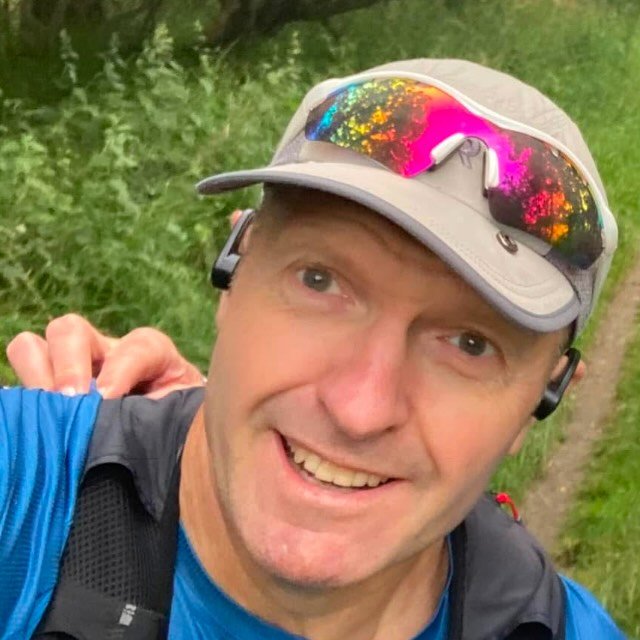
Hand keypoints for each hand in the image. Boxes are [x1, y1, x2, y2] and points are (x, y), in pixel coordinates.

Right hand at [6, 209, 245, 397]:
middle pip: (70, 330)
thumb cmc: (188, 416)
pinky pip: (23, 378)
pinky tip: (35, 416)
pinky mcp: (53, 394)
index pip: (135, 344)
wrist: (173, 448)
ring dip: (39, 372)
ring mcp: (77, 374)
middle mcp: (108, 356)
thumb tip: (233, 235)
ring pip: (35, 347)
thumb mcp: (210, 384)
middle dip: (68, 363)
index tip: (108, 397)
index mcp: (150, 353)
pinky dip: (23, 389)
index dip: (120, 366)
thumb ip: (228, 320)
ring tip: (50, 408)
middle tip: (74, 400)